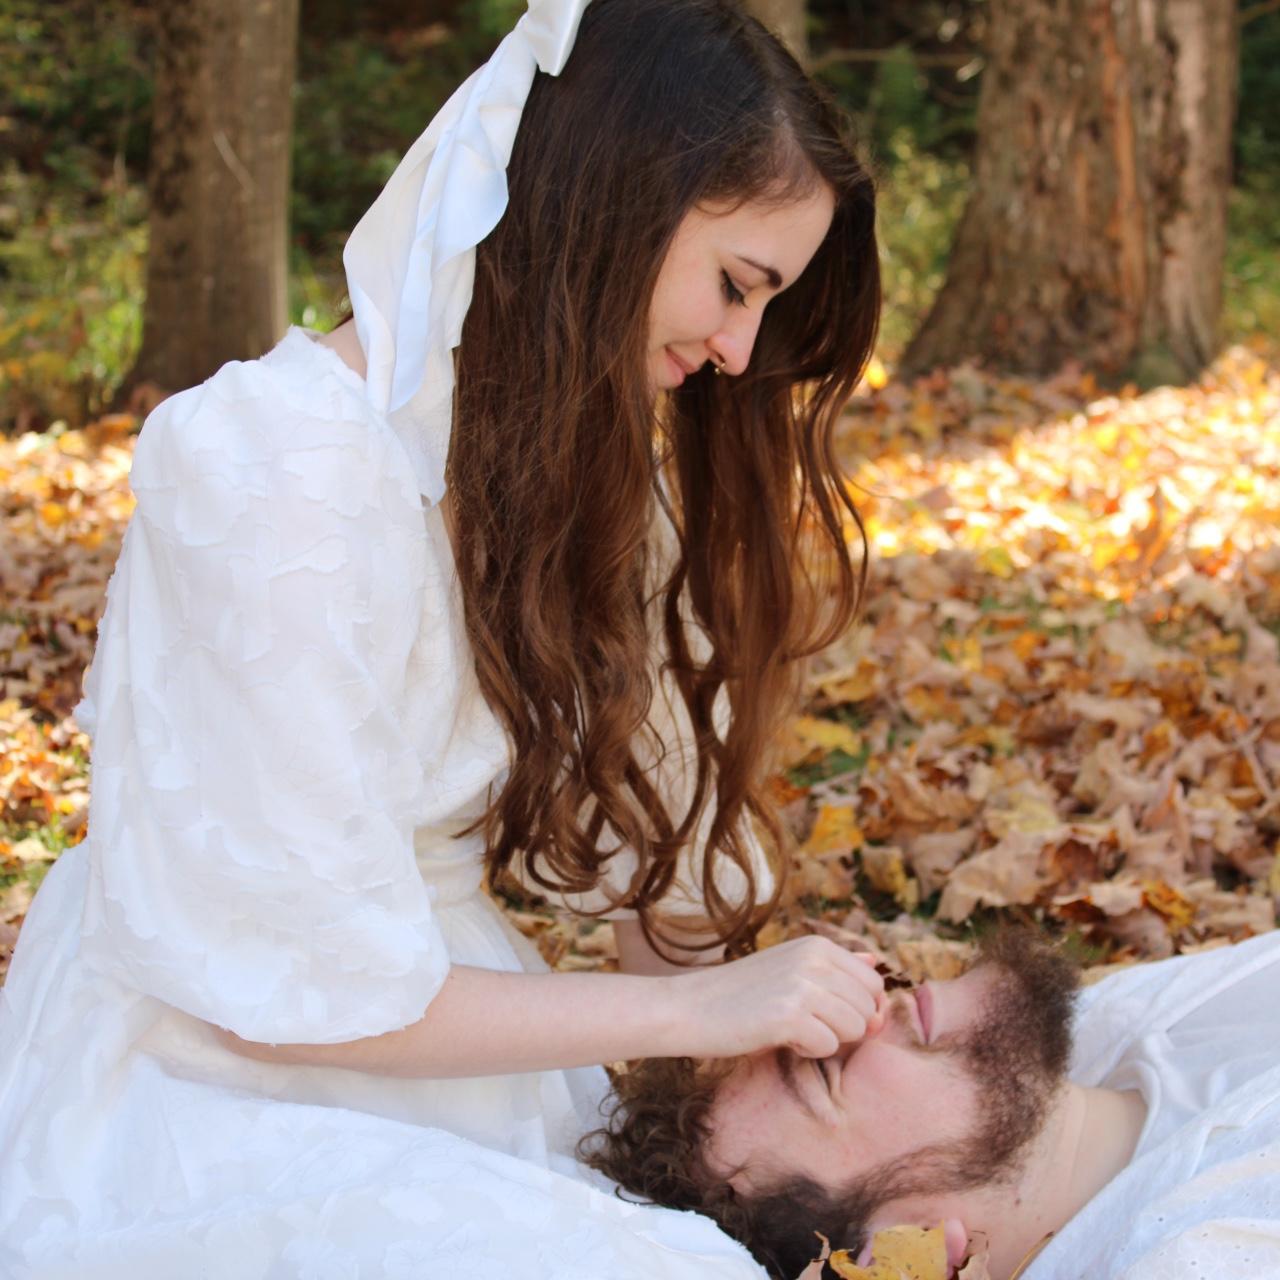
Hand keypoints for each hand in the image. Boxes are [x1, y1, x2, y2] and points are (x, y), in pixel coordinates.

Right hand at [670, 936, 885, 1059]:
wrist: (689, 1007)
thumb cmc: (740, 994)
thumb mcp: (789, 967)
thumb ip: (835, 966)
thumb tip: (876, 961)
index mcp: (817, 945)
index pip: (874, 983)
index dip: (860, 1009)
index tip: (825, 1014)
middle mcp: (814, 959)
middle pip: (869, 1009)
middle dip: (844, 1027)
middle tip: (803, 1022)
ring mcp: (802, 985)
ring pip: (855, 1029)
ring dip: (826, 1039)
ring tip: (790, 1028)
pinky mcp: (789, 1015)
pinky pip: (828, 1046)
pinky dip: (806, 1050)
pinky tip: (779, 1037)